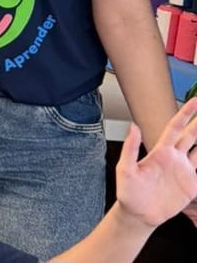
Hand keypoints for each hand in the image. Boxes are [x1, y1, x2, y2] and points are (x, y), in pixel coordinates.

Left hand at [114, 98, 196, 227]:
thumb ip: (130, 148)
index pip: (175, 127)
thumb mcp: (125, 169)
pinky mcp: (191, 185)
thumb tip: (133, 126)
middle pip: (191, 135)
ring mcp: (184, 171)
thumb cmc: (128, 191)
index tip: (196, 101)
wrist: (138, 214)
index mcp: (160, 151)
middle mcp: (174, 158)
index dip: (186, 113)